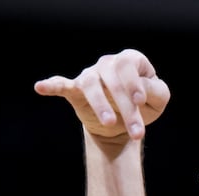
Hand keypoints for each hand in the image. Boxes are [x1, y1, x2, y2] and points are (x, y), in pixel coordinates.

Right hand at [34, 48, 169, 142]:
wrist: (124, 123)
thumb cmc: (144, 105)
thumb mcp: (158, 100)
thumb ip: (156, 91)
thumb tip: (142, 89)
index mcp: (130, 61)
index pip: (127, 64)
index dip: (132, 81)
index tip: (139, 101)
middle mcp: (108, 64)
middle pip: (111, 78)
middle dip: (125, 106)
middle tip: (136, 132)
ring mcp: (90, 76)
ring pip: (90, 84)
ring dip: (100, 104)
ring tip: (109, 123)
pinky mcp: (76, 91)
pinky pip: (62, 85)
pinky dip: (52, 86)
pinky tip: (40, 87)